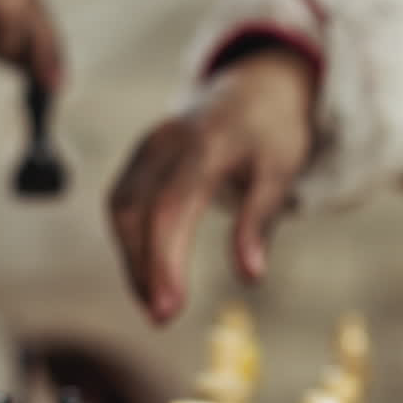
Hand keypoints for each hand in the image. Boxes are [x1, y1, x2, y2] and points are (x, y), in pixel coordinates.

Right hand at [109, 49, 315, 323]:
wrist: (255, 84)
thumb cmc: (272, 132)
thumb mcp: (280, 171)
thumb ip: (259, 221)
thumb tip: (251, 277)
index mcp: (204, 144)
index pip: (171, 208)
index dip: (163, 261)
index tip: (169, 309)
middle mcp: (166, 142)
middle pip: (136, 211)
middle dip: (143, 269)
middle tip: (161, 319)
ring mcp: (147, 147)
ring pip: (121, 209)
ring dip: (133, 261)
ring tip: (155, 307)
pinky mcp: (140, 157)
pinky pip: (122, 203)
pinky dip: (130, 242)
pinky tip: (147, 276)